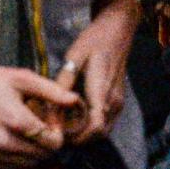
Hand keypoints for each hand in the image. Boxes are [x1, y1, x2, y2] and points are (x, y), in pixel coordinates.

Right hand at [0, 62, 81, 167]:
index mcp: (16, 121)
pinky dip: (19, 157)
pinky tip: (14, 138)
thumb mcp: (22, 78)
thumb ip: (52, 91)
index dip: (58, 134)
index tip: (52, 121)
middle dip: (48, 143)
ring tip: (27, 130)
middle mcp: (4, 142)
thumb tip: (76, 100)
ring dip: (35, 152)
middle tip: (41, 125)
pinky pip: (12, 167)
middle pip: (43, 155)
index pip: (53, 143)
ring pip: (29, 164)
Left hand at [59, 0, 140, 142]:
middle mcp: (114, 101)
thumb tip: (51, 105)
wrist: (117, 30)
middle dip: (78, 138)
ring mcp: (118, 102)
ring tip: (64, 125)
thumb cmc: (95, 40)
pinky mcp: (118, 100)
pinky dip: (92, 127)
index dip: (77, 136)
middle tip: (57, 130)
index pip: (95, 126)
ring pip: (104, 131)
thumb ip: (64, 81)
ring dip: (86, 134)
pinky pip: (106, 122)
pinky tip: (76, 117)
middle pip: (98, 134)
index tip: (59, 132)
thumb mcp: (74, 56)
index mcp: (102, 90)